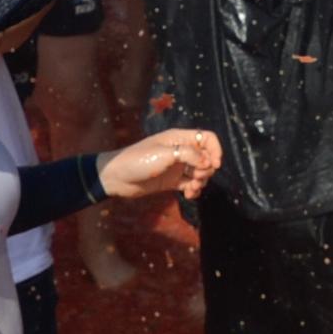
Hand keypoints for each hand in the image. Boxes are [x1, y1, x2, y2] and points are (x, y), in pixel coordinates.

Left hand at [98, 128, 221, 200]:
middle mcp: (181, 150)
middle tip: (196, 178)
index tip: (214, 165)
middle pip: (206, 157)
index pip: (207, 138)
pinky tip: (189, 195)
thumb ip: (189, 155)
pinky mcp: (173, 181)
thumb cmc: (139, 160)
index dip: (215, 150)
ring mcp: (177, 166)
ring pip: (200, 172)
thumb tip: (208, 162)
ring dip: (201, 181)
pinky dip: (194, 190)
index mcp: (179, 138)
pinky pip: (191, 184)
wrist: (117, 178)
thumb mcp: (165, 154)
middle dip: (207, 169)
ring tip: (192, 189)